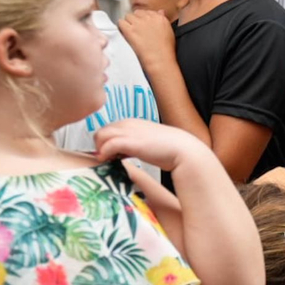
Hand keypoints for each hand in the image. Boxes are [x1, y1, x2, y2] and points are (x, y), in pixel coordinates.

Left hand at [93, 119, 212, 173]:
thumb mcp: (150, 143)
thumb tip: (127, 153)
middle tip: (106, 159)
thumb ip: (137, 144)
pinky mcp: (129, 142)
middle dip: (100, 146)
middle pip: (101, 131)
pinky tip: (108, 161)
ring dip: (100, 150)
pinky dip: (103, 154)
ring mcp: (128, 132)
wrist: (184, 150)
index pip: (109, 129)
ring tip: (106, 161)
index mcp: (133, 123)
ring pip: (100, 136)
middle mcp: (128, 124)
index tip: (110, 155)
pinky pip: (107, 145)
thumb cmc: (172, 149)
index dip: (106, 142)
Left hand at [117, 8, 175, 69]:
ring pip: (127, 17)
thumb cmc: (166, 51)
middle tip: (137, 32)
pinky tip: (126, 35)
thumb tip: (160, 11)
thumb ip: (163, 19)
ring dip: (128, 24)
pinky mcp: (130, 30)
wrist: (160, 61)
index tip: (144, 28)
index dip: (143, 20)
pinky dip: (121, 28)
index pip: (146, 12)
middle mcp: (149, 18)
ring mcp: (138, 23)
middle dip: (136, 21)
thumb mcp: (169, 32)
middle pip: (136, 13)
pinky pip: (120, 22)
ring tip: (132, 34)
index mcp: (159, 17)